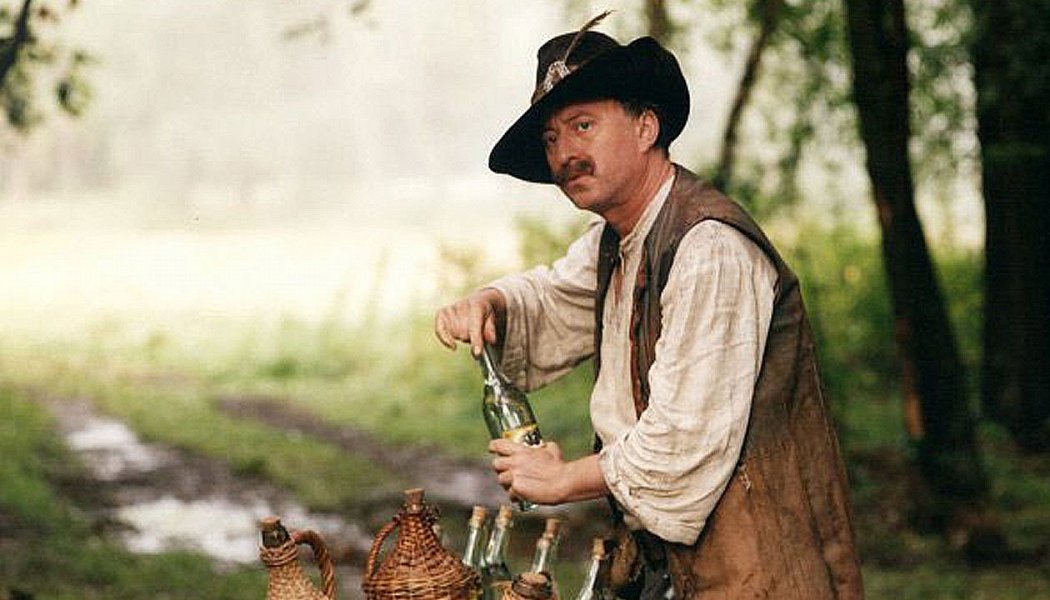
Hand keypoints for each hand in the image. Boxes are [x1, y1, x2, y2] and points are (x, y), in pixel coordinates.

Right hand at [434, 288, 505, 355]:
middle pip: (464, 334)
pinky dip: (445, 338)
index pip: (475, 326)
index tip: (477, 353)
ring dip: (462, 336)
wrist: (477, 301)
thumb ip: (491, 330)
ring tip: (468, 328)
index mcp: (477, 305)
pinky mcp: (442, 313)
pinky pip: (439, 330)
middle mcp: (462, 306)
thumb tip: (490, 340)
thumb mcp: (494, 319)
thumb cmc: (486, 312)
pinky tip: (452, 345)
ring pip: (455, 335)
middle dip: (471, 338)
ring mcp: (451, 309)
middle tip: (478, 332)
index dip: (476, 340)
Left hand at [489, 440, 608, 504]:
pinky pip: (510, 494)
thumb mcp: (552, 450)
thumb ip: (545, 446)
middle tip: (508, 471)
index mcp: (521, 451)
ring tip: (517, 485)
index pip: (498, 445)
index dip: (494, 447)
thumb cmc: (559, 467)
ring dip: (507, 483)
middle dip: (500, 468)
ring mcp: (514, 477)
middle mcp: (515, 463)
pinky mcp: (517, 489)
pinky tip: (523, 495)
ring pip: (501, 480)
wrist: (563, 482)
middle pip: (496, 464)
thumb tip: (544, 445)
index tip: (493, 449)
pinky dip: (515, 495)